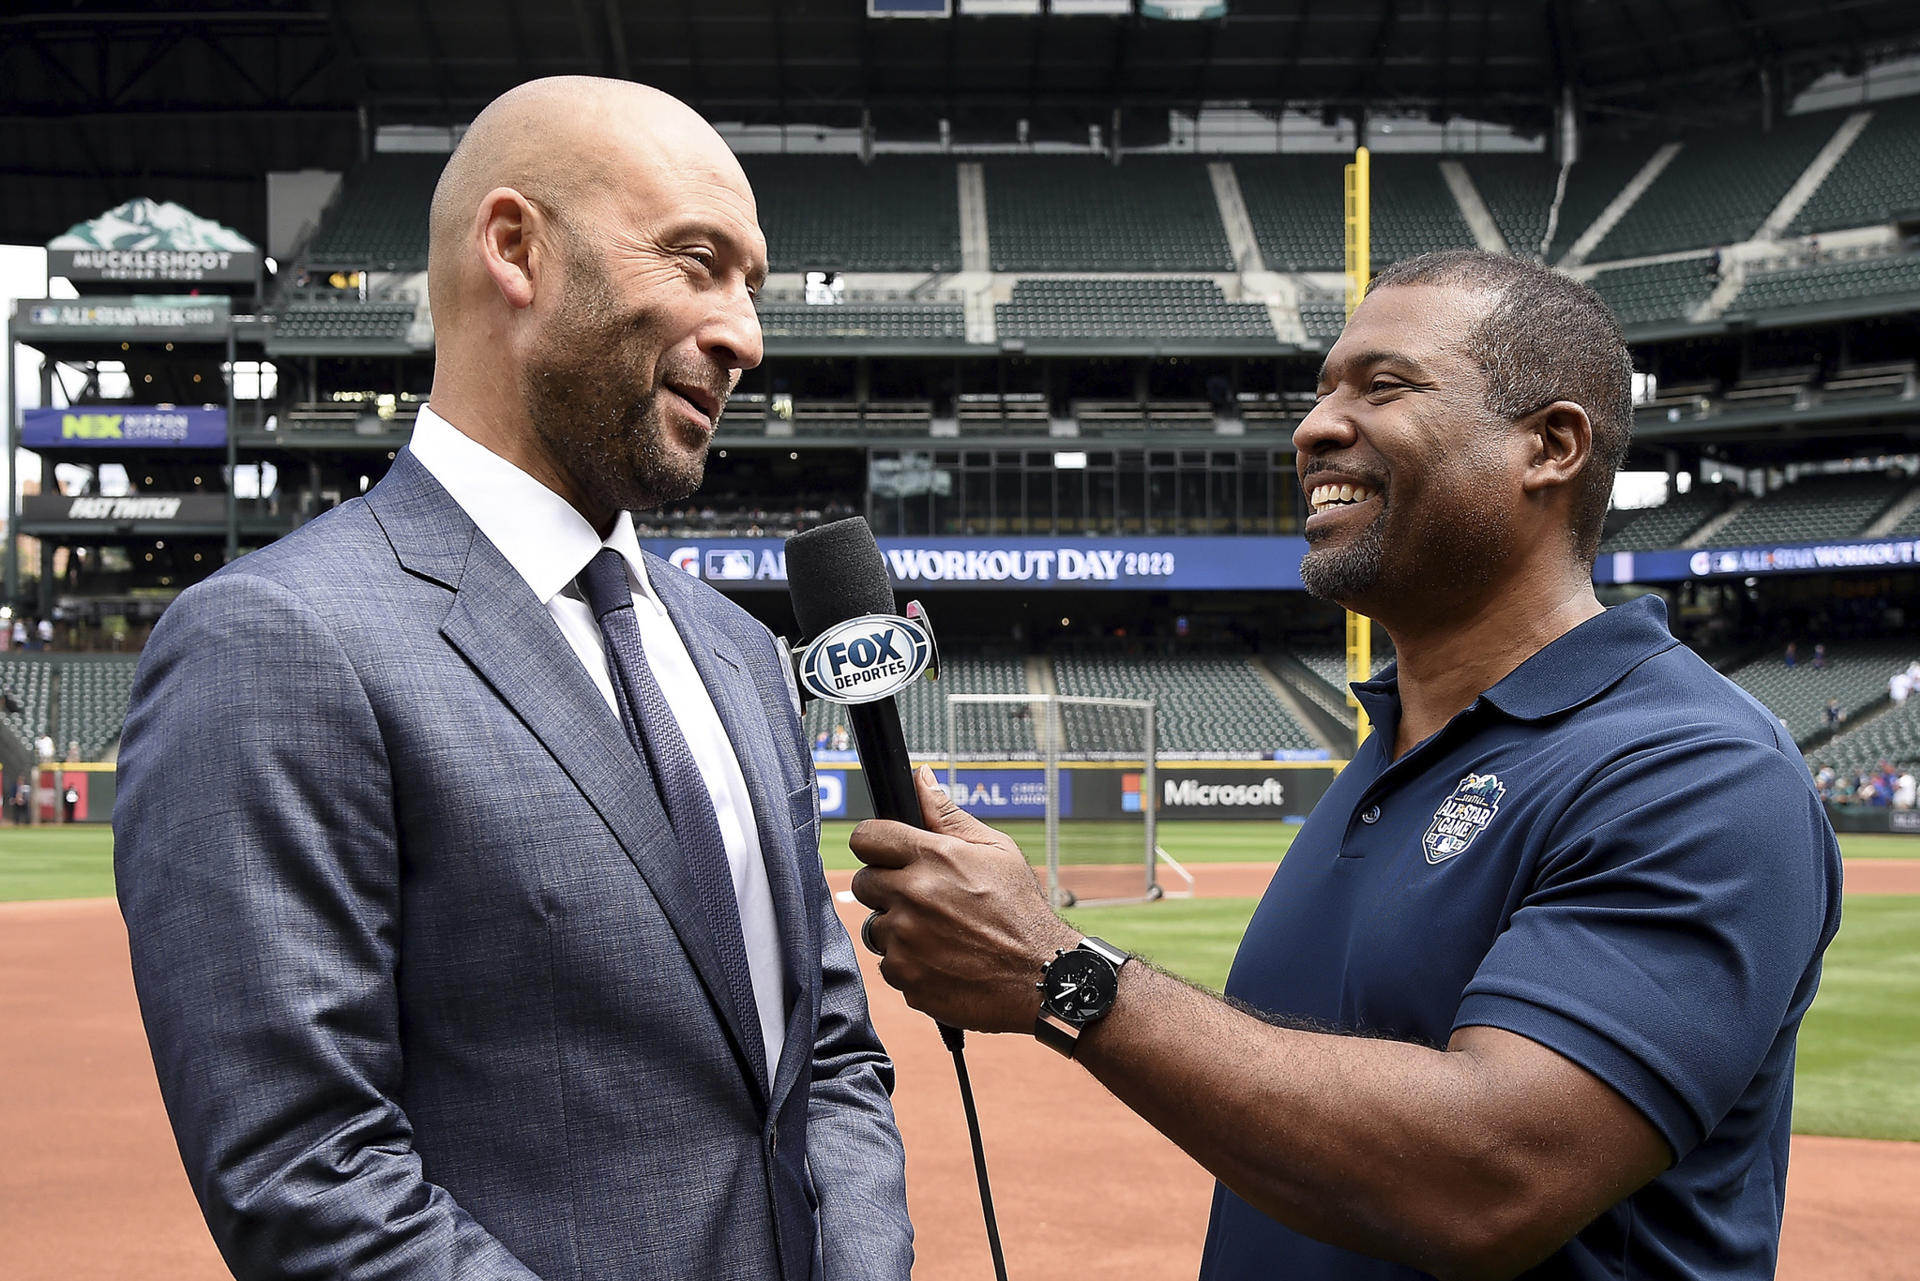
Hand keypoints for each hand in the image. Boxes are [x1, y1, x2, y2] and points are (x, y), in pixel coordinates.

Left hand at [849, 767, 1078, 1032]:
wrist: (1040, 976)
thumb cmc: (1021, 911)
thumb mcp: (996, 850)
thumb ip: (948, 815)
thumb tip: (921, 779)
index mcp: (932, 858)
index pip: (866, 837)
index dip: (876, 844)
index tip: (887, 854)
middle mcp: (913, 896)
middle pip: (863, 883)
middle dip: (886, 888)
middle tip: (922, 898)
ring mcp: (906, 940)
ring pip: (875, 927)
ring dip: (897, 929)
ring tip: (938, 933)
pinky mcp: (905, 977)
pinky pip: (888, 965)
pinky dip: (909, 964)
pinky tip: (942, 960)